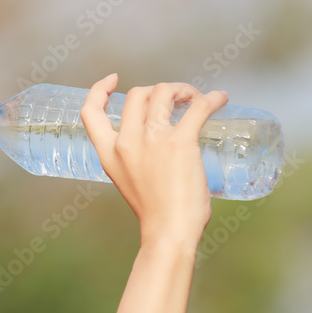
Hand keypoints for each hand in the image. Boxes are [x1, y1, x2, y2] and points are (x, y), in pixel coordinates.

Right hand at [79, 75, 228, 247]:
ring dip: (182, 90)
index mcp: (109, 152)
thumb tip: (159, 143)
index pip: (90, 111)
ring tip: (195, 100)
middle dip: (159, 89)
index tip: (113, 80)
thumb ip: (134, 157)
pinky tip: (220, 99)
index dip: (98, 89)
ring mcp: (153, 140)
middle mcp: (126, 141)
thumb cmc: (156, 212)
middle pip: (137, 94)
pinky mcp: (180, 143)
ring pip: (164, 92)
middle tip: (177, 100)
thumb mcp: (128, 179)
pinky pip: (198, 107)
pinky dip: (212, 99)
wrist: (169, 232)